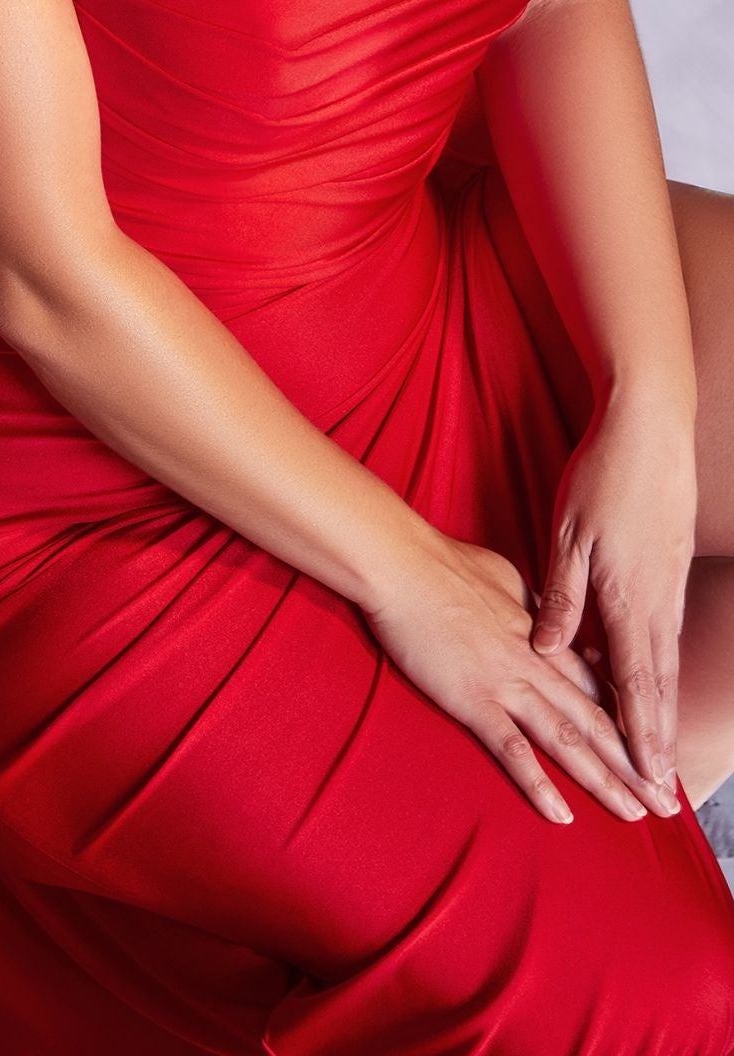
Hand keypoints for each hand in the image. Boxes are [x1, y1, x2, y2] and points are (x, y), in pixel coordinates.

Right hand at [362, 531, 683, 824]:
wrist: (402, 564)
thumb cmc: (443, 564)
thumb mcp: (503, 578)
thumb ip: (528, 606)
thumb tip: (540, 615)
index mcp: (542, 635)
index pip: (598, 684)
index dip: (628, 720)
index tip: (650, 748)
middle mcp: (535, 663)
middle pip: (596, 719)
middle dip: (633, 762)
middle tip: (664, 799)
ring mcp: (506, 682)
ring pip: (567, 738)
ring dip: (604, 779)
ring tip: (634, 813)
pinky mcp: (473, 700)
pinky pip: (513, 749)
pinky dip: (539, 783)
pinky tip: (561, 814)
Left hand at [529, 396, 696, 794]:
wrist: (653, 427)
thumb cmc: (604, 476)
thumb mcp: (569, 535)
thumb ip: (562, 597)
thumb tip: (550, 652)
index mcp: (626, 599)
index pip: (633, 684)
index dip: (637, 736)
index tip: (644, 780)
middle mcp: (656, 602)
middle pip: (656, 686)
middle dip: (657, 743)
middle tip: (663, 793)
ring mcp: (668, 585)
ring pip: (663, 661)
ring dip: (661, 711)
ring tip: (661, 755)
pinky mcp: (671, 567)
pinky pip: (663, 632)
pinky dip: (658, 668)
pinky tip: (649, 681)